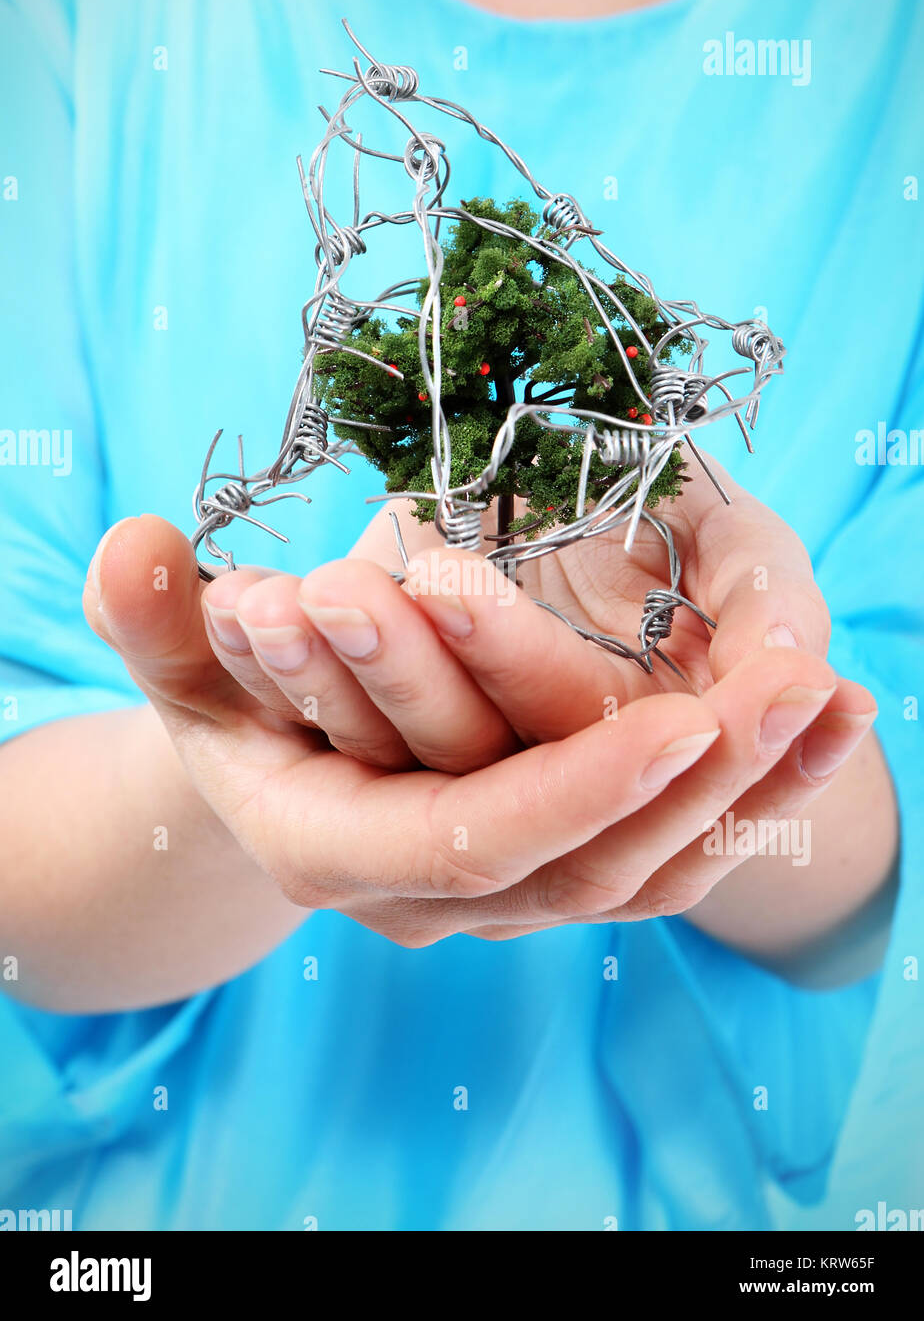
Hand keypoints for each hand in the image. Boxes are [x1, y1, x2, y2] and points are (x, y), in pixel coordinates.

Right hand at [170, 449, 876, 943]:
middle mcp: (436, 899)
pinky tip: (819, 731)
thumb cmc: (226, 706)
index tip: (683, 720)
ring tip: (844, 707)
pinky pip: (665, 856)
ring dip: (754, 796)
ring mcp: (505, 897)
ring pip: (649, 877)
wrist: (266, 776)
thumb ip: (153, 614)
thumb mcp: (183, 658)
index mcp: (344, 851)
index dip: (576, 790)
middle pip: (593, 873)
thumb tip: (138, 546)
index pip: (477, 841)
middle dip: (705, 792)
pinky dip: (748, 800)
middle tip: (810, 694)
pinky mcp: (556, 867)